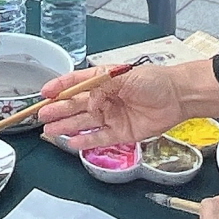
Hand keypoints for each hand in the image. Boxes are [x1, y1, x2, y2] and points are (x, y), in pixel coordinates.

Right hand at [39, 59, 218, 147]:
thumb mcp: (124, 76)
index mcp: (103, 81)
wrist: (177, 97)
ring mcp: (111, 117)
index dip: (60, 87)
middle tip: (41, 116)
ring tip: (49, 131)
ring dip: (66, 126)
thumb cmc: (152, 80)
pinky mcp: (121, 133)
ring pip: (84, 123)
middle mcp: (104, 99)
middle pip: (76, 105)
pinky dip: (85, 141)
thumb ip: (102, 86)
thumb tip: (86, 99)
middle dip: (58, 110)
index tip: (44, 93)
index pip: (76, 83)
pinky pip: (99, 138)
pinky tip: (71, 142)